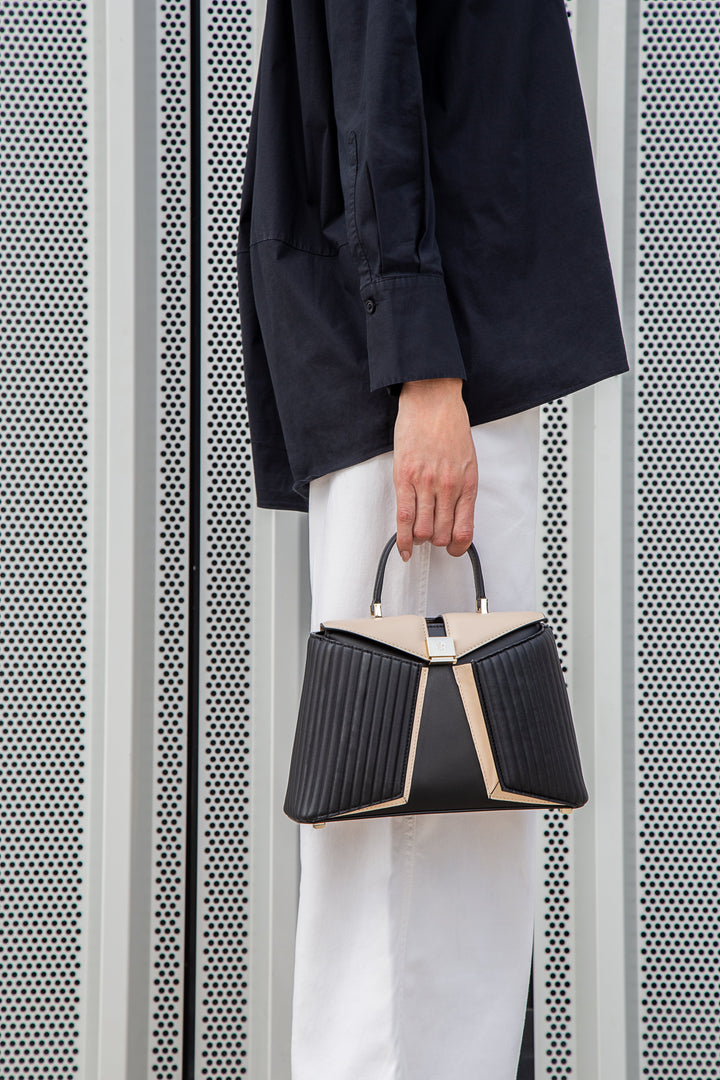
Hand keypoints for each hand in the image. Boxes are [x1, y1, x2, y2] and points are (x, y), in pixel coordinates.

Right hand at [393, 378, 477, 560]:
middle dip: (436, 542)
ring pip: (423, 530)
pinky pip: (403, 517)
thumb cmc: (449, 427)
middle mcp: (448, 487)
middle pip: (441, 534)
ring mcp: (426, 483)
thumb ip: (462, 489)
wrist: (432, 400)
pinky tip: (403, 547)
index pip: (464, 530)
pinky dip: (403, 539)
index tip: (452, 550)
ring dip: (420, 539)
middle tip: (431, 538)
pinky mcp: (404, 477)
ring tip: (417, 535)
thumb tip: (454, 516)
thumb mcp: (467, 461)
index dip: (457, 548)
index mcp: (467, 484)